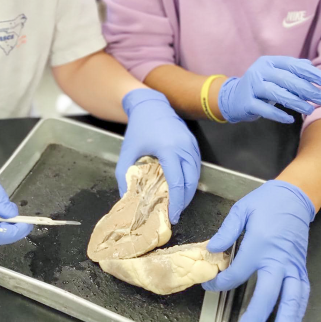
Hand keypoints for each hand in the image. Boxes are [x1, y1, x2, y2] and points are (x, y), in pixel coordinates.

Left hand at [116, 89, 200, 223]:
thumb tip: (126, 198)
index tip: (171, 216)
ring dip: (189, 192)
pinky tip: (181, 189)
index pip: (177, 182)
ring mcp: (191, 145)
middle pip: (191, 182)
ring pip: (196, 176)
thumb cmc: (138, 128)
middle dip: (184, 201)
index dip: (176, 203)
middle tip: (174, 214)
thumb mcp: (127, 153)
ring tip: (177, 204)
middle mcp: (184, 147)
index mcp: (168, 149)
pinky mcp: (193, 144)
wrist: (150, 105)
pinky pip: (196, 167)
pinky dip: (191, 180)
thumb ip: (124, 176)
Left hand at [204, 181, 314, 321]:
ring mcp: (292, 265)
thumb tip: (212, 249)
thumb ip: (227, 231)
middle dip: (255, 319)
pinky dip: (298, 312)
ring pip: (292, 299)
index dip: (221, 283)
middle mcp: (278, 259)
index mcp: (260, 245)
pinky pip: (302, 293)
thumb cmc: (267, 202)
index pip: (237, 273)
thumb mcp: (242, 210)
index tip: (209, 285)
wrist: (294, 196)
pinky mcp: (301, 268)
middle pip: (268, 295)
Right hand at [218, 56, 320, 123]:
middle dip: (307, 89)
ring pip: (276, 93)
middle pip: (286, 79)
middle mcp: (259, 71)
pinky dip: (278, 114)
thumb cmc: (262, 86)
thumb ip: (297, 73)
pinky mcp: (246, 102)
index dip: (310, 72)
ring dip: (296, 102)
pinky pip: (264, 109)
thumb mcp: (277, 75)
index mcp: (268, 61)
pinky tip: (290, 119)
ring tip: (310, 110)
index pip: (292, 64)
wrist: (233, 98)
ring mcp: (251, 86)